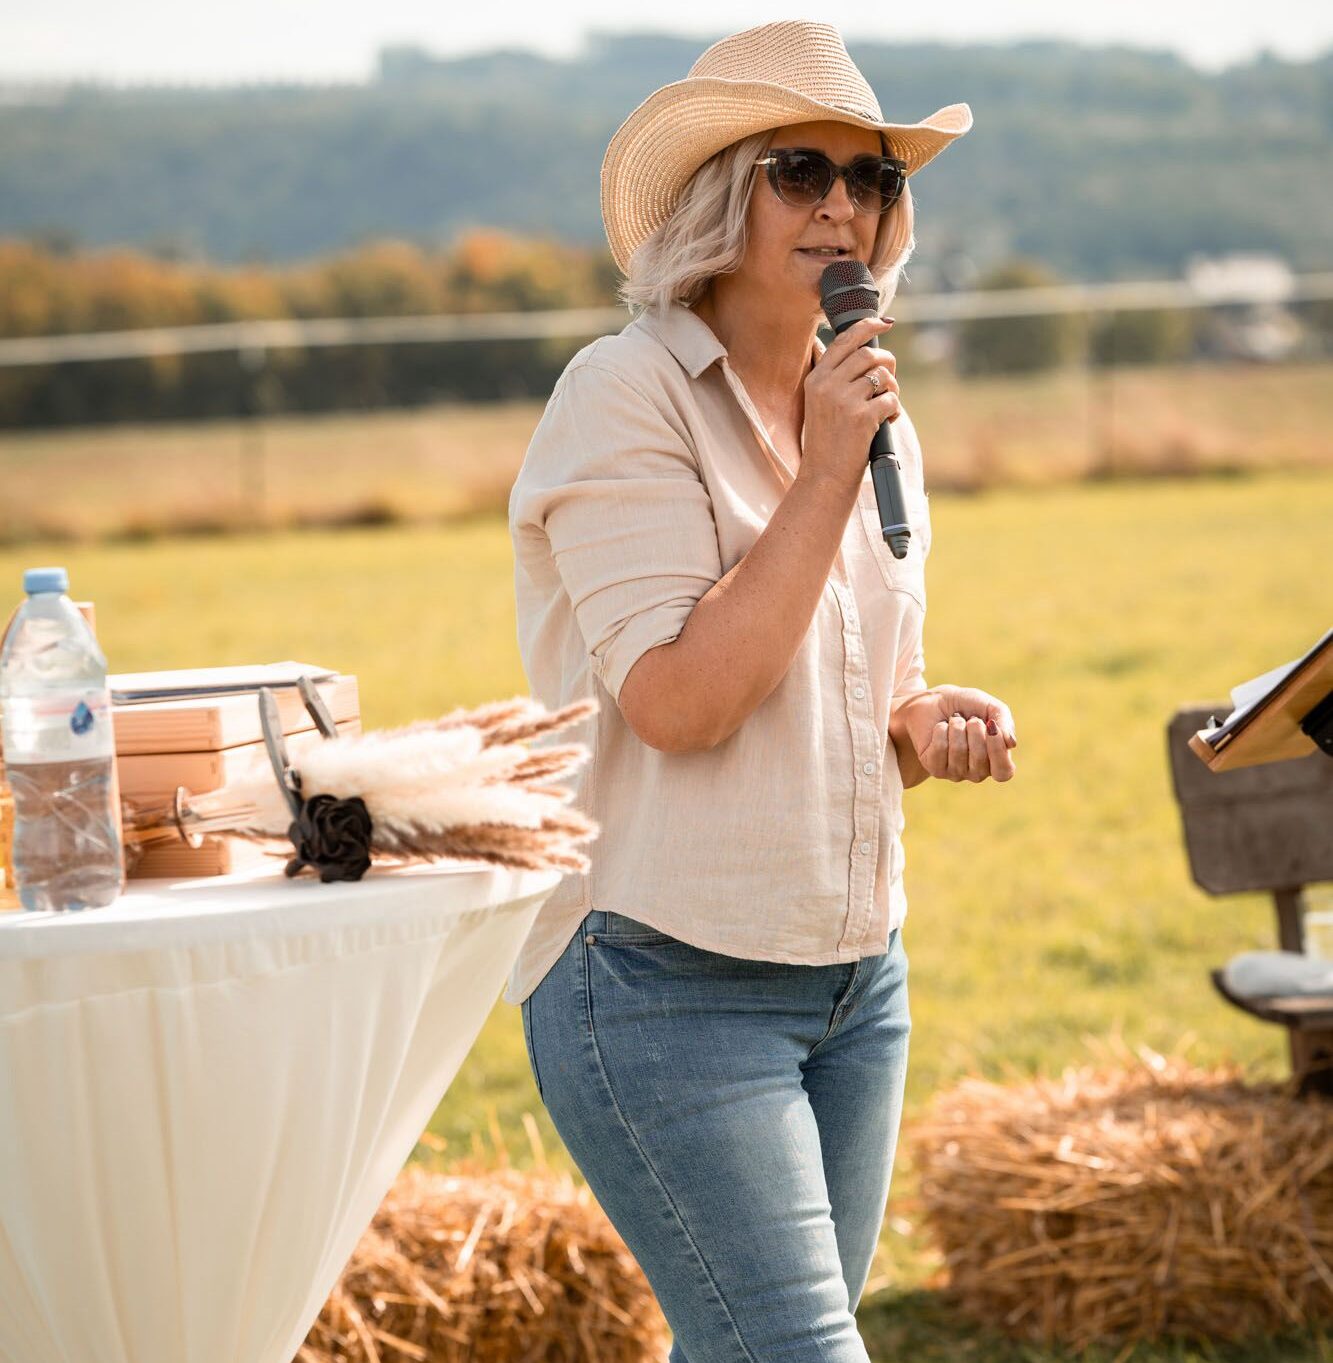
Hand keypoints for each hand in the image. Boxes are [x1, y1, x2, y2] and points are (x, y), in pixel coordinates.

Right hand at [800, 316, 899, 495]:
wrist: (824, 477)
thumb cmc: (826, 442)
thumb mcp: (818, 404)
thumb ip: (834, 377)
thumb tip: (862, 349)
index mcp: (816, 379)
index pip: (845, 340)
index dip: (868, 326)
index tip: (884, 322)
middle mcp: (827, 385)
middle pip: (868, 354)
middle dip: (887, 362)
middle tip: (889, 379)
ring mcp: (844, 401)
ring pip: (882, 376)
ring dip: (892, 388)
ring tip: (886, 406)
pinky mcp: (862, 417)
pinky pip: (891, 399)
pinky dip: (895, 410)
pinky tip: (887, 422)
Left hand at [895, 685, 1016, 782]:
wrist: (935, 701)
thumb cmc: (967, 706)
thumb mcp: (990, 706)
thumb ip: (1004, 720)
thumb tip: (1011, 743)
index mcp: (997, 761)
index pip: (1003, 772)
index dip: (998, 750)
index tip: (991, 726)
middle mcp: (978, 772)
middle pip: (980, 757)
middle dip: (974, 729)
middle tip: (971, 719)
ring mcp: (955, 773)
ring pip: (958, 750)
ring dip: (956, 726)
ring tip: (955, 721)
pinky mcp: (935, 768)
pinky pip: (940, 748)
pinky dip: (940, 730)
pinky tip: (941, 728)